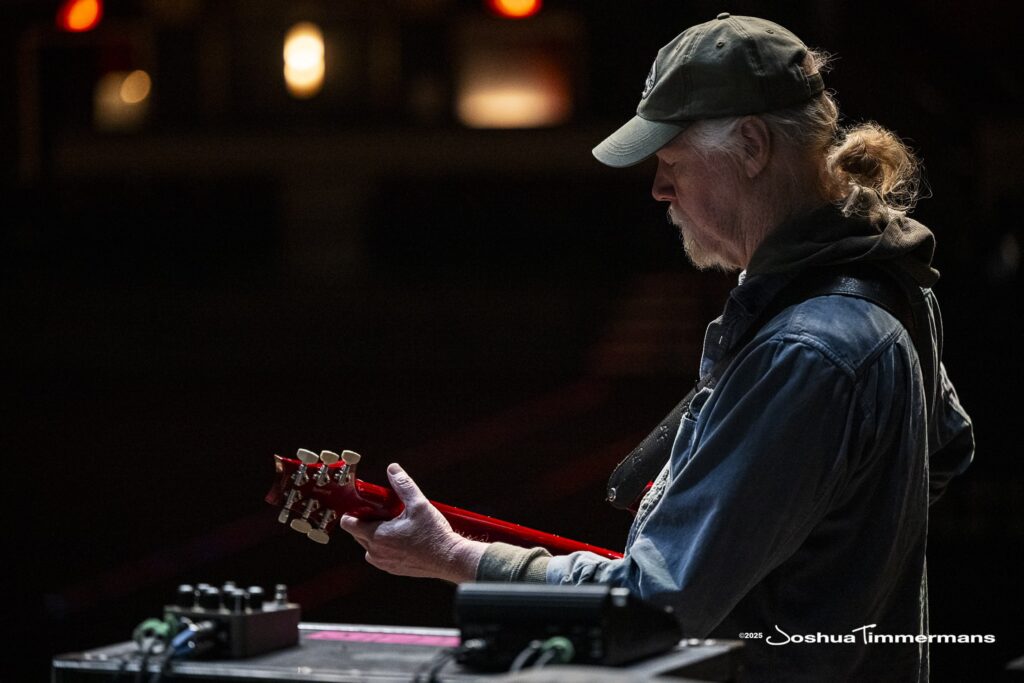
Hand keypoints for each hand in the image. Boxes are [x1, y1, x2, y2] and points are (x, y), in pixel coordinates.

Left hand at [338, 463, 487, 582]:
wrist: (449, 559)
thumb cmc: (434, 534)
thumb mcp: (418, 504)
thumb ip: (403, 485)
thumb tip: (392, 469)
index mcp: (377, 536)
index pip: (349, 524)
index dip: (352, 512)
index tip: (362, 505)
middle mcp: (376, 552)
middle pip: (358, 534)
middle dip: (366, 521)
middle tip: (384, 511)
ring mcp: (384, 563)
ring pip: (369, 546)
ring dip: (375, 535)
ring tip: (394, 524)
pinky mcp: (394, 570)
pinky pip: (381, 556)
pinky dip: (385, 546)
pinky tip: (403, 537)